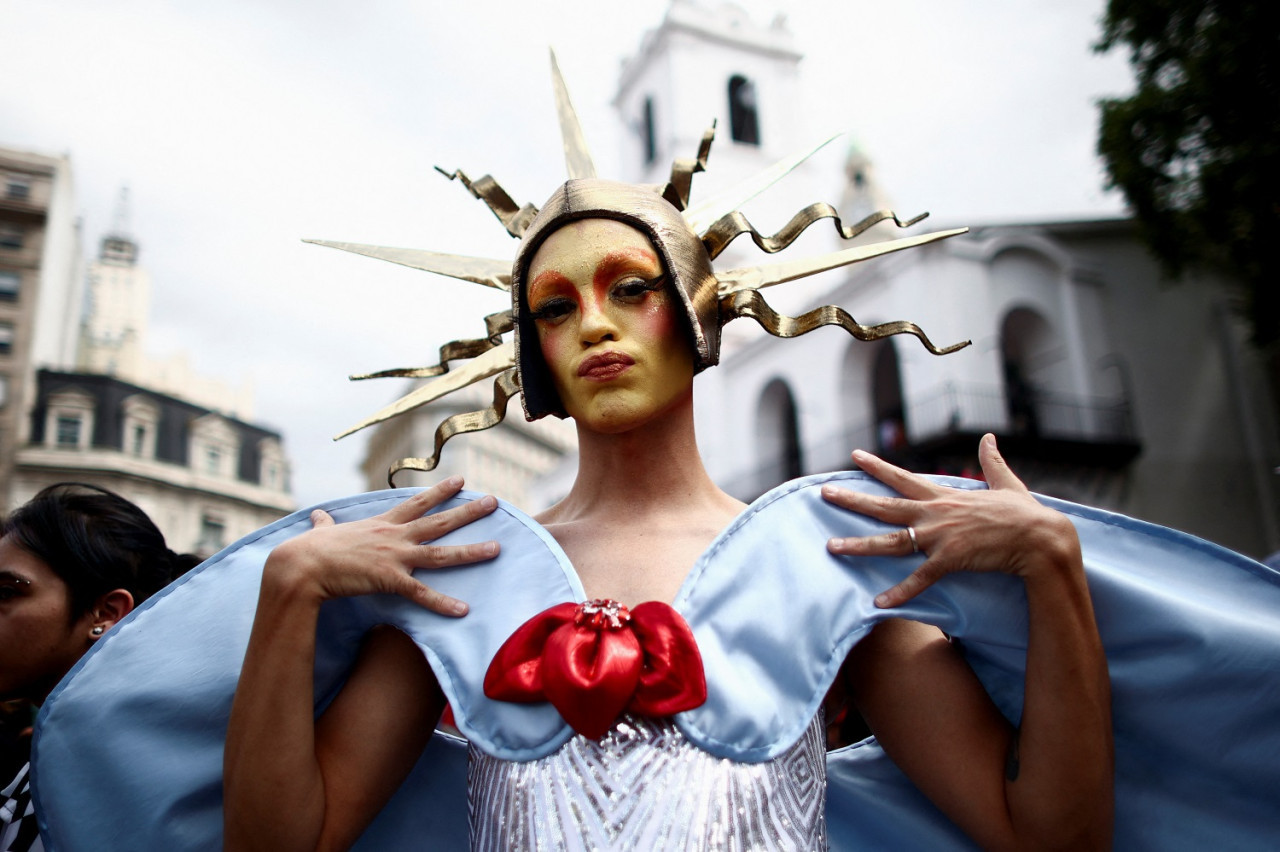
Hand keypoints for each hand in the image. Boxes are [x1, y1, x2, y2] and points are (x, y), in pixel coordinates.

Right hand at [265, 476, 499, 615]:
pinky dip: (443, 603)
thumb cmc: (309, 550)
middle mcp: (394, 536)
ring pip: (441, 553)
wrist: (302, 566)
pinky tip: (463, 610)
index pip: (417, 503)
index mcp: (381, 524)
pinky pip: (422, 594)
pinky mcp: (390, 579)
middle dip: (468, 512)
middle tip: (493, 502)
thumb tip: (316, 517)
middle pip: (439, 521)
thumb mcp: (321, 531)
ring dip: (470, 551)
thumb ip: (325, 524)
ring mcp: (395, 557)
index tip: (461, 481)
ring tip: (496, 548)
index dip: (440, 491)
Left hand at [822, 434, 1079, 607]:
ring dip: (859, 545)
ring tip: (831, 547)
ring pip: (891, 541)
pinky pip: (919, 578)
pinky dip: (899, 592)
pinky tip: (879, 602)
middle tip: (825, 494)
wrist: (1040, 539)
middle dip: (852, 500)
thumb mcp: (1005, 482)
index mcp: (944, 496)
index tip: (854, 456)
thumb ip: (991, 461)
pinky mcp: (950, 559)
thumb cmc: (1025, 513)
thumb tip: (989, 438)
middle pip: (885, 506)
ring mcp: (940, 536)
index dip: (877, 467)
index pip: (903, 478)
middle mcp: (935, 514)